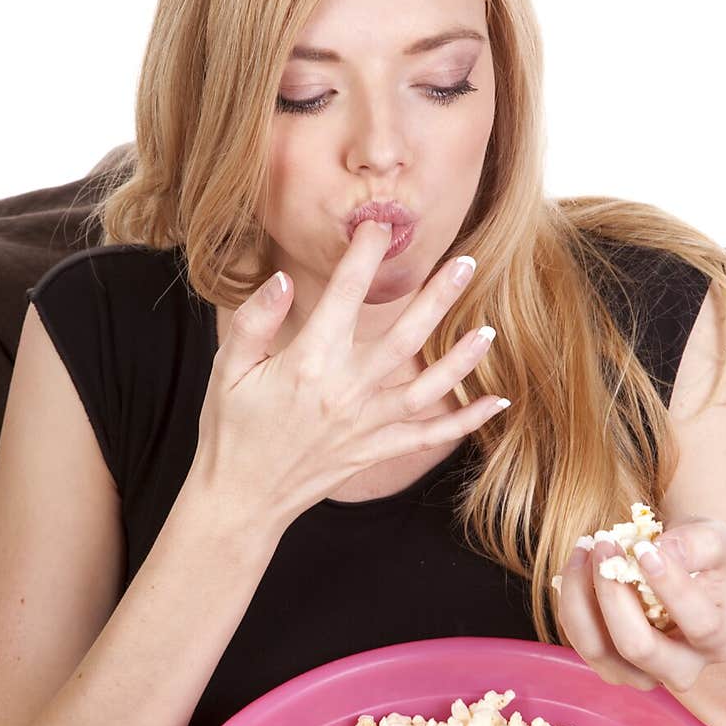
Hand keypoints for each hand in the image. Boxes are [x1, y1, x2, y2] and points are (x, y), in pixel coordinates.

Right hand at [190, 218, 509, 528]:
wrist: (240, 499)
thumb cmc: (229, 429)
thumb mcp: (228, 368)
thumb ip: (255, 321)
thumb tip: (282, 279)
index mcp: (307, 363)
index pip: (344, 295)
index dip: (364, 255)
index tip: (380, 226)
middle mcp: (344, 391)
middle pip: (403, 337)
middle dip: (438, 297)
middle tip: (468, 263)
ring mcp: (364, 424)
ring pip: (427, 388)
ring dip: (461, 359)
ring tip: (491, 330)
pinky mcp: (374, 450)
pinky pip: (428, 436)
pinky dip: (465, 422)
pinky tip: (496, 403)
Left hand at [554, 516, 725, 692]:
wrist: (677, 575)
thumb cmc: (699, 557)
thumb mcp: (714, 538)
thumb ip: (700, 543)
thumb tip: (663, 551)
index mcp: (719, 642)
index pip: (700, 625)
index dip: (671, 587)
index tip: (644, 547)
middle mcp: (681, 670)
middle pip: (638, 646)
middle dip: (613, 594)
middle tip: (605, 545)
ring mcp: (641, 675)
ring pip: (598, 648)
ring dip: (582, 594)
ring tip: (588, 549)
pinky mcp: (608, 666)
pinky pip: (579, 637)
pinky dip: (572, 597)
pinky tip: (581, 562)